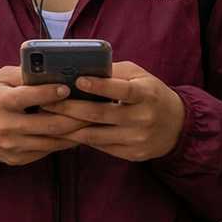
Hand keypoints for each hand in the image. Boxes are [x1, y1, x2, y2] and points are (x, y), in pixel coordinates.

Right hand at [0, 66, 86, 165]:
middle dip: (75, 117)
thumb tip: (52, 68)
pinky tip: (74, 135)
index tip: (68, 88)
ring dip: (74, 133)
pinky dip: (62, 143)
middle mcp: (6, 125)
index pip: (28, 97)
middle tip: (93, 109)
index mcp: (0, 101)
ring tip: (91, 123)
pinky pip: (46, 152)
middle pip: (49, 124)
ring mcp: (12, 145)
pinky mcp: (16, 158)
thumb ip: (23, 74)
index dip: (50, 93)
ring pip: (52, 142)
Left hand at [41, 61, 185, 162]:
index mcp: (146, 94)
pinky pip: (100, 146)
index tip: (77, 80)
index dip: (99, 86)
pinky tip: (64, 131)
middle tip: (46, 101)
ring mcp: (138, 139)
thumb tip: (81, 67)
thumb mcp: (139, 77)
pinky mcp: (133, 154)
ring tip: (48, 117)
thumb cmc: (150, 94)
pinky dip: (80, 139)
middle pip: (100, 114)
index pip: (121, 89)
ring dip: (68, 127)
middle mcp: (143, 118)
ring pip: (95, 135)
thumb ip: (114, 72)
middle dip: (69, 108)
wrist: (176, 126)